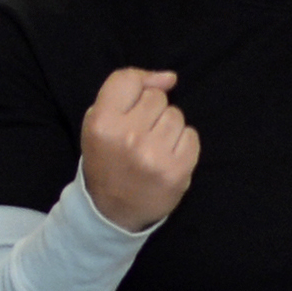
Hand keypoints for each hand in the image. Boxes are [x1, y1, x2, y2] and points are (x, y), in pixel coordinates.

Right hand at [78, 67, 198, 231]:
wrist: (112, 212)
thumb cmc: (107, 159)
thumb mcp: (99, 122)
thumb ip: (126, 90)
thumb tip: (170, 78)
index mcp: (102, 123)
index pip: (127, 79)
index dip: (137, 88)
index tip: (136, 103)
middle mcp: (127, 137)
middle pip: (157, 98)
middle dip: (151, 112)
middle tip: (140, 135)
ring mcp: (154, 155)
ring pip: (177, 116)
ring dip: (169, 128)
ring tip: (153, 148)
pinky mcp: (177, 171)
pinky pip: (192, 136)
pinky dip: (183, 145)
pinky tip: (167, 158)